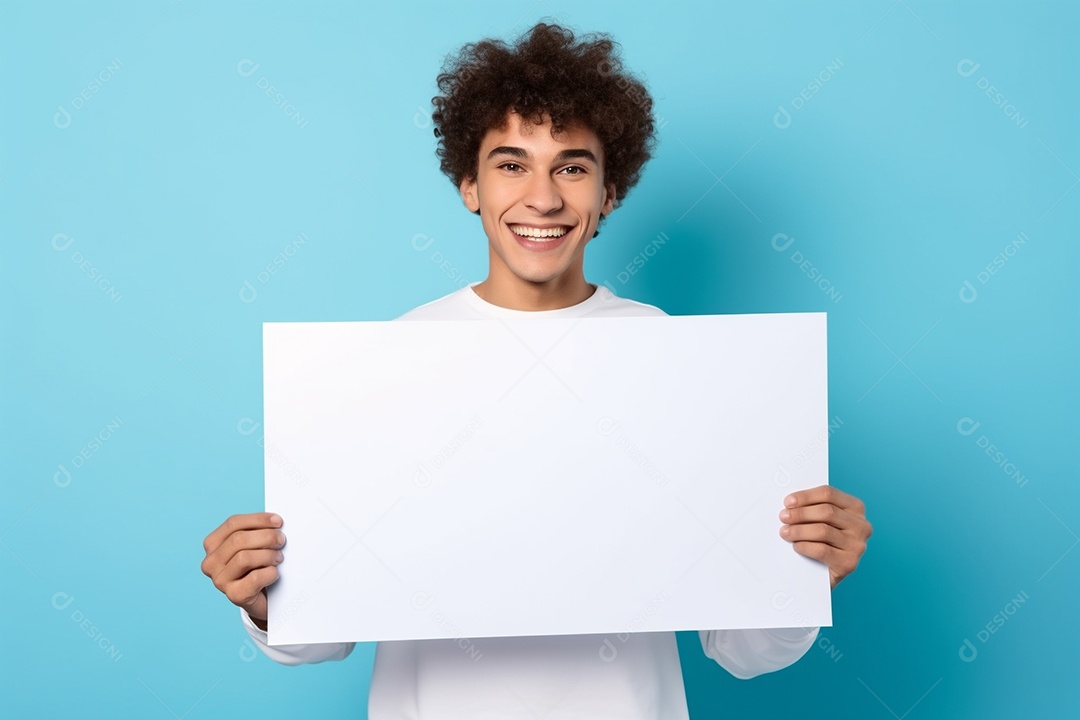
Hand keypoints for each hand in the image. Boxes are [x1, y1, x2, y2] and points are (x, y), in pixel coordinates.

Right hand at [201, 512, 285, 629]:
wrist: (263, 599)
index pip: (233, 523)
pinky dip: (270, 573)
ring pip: (244, 558)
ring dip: (268, 555)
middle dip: (266, 537)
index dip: (258, 520)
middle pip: (238, 540)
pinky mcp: (234, 595)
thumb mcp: (253, 545)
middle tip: (281, 540)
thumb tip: (275, 522)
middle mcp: (211, 562)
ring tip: (279, 558)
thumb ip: (256, 532)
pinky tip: (274, 573)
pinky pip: (254, 578)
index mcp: (213, 544)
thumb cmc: (258, 566)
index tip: (278, 521)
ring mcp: (220, 580)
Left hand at [778, 486, 870, 588]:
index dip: (805, 496)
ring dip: (799, 530)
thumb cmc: (820, 541)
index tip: (788, 502)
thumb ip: (811, 508)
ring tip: (785, 532)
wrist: (822, 575)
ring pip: (823, 530)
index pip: (828, 494)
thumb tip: (790, 503)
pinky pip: (822, 550)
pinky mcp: (849, 563)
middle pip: (826, 511)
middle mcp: (861, 525)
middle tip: (783, 517)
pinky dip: (805, 546)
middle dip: (800, 513)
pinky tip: (796, 546)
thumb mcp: (819, 520)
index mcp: (855, 508)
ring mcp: (857, 545)